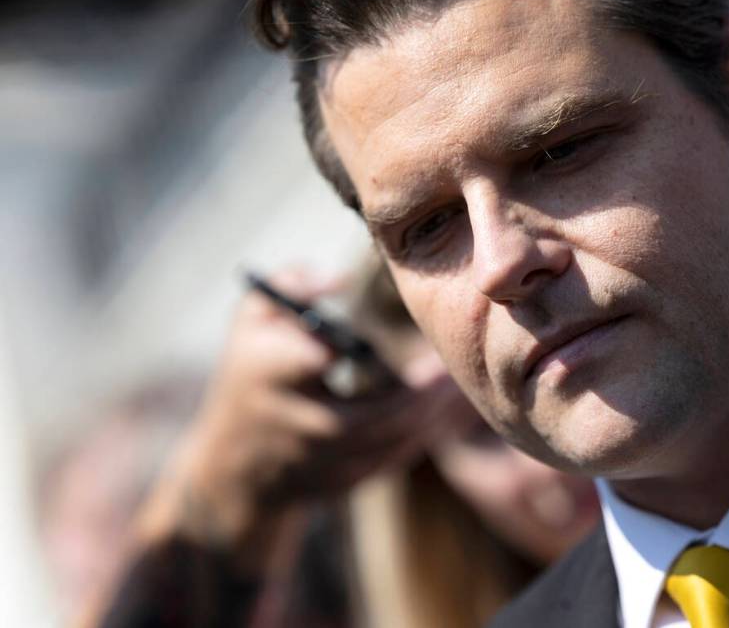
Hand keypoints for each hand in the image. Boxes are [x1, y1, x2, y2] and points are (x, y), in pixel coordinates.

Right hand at [133, 267, 459, 569]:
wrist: (233, 462)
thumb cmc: (251, 369)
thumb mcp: (254, 316)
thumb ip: (291, 284)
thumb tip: (339, 280)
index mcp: (272, 371)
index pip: (322, 358)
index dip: (365, 349)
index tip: (400, 330)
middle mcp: (294, 421)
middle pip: (368, 415)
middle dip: (418, 396)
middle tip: (454, 370)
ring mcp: (316, 460)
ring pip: (384, 443)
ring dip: (428, 419)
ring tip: (458, 389)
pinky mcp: (338, 484)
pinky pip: (388, 462)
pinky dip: (419, 439)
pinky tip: (445, 415)